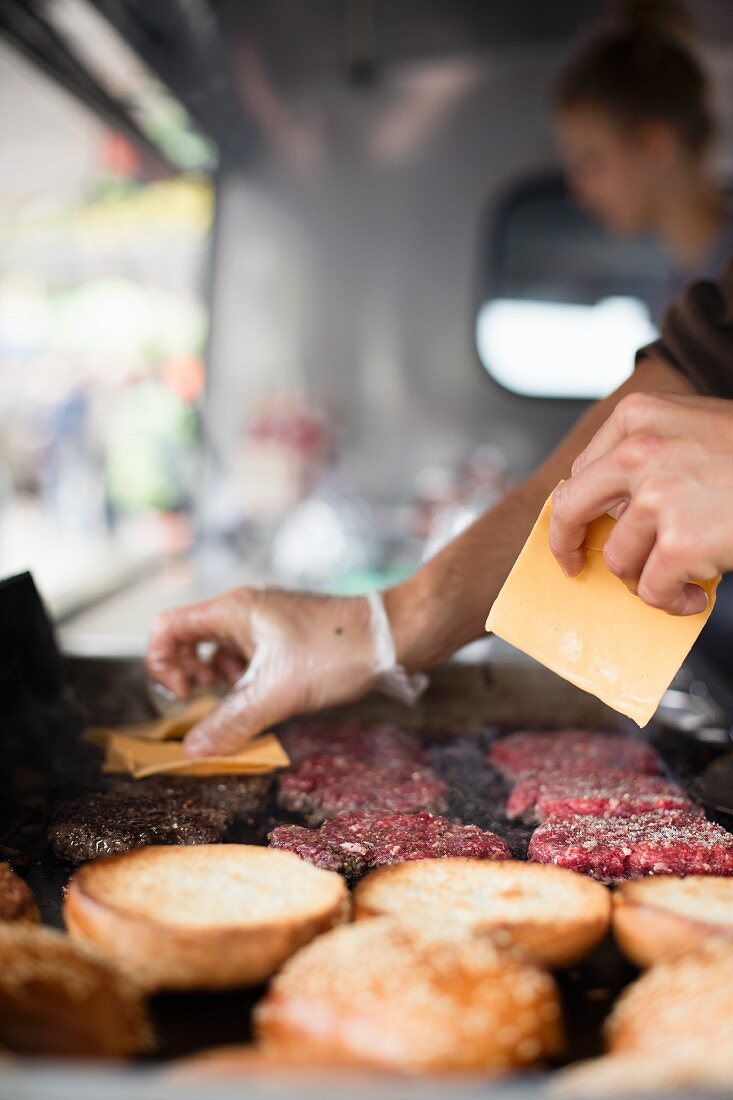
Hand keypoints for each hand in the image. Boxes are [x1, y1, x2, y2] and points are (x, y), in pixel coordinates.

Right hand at [147, 588, 417, 756]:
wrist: (394, 637)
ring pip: (220, 655)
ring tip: (243, 706)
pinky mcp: (284, 640)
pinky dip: (246, 684)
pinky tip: (266, 702)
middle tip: (206, 705)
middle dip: (190, 678)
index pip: (166, 627)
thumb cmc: (338, 652)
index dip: (160, 663)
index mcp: (233, 611)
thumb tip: (192, 751)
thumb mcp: (279, 692)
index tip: (185, 695)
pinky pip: (248, 661)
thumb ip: (233, 722)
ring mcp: (265, 625)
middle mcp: (244, 613)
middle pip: (189, 642)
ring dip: (221, 685)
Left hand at [549, 392, 732, 614]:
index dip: (576, 507)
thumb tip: (610, 506)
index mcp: (637, 417)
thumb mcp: (695, 428)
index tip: (576, 529)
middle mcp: (639, 451)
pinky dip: (670, 601)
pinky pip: (652, 588)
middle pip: (570, 509)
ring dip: (644, 578)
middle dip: (565, 544)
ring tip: (679, 578)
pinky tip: (693, 597)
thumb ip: (649, 453)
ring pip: (618, 559)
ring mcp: (658, 496)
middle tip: (575, 567)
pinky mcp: (682, 541)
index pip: (581, 471)